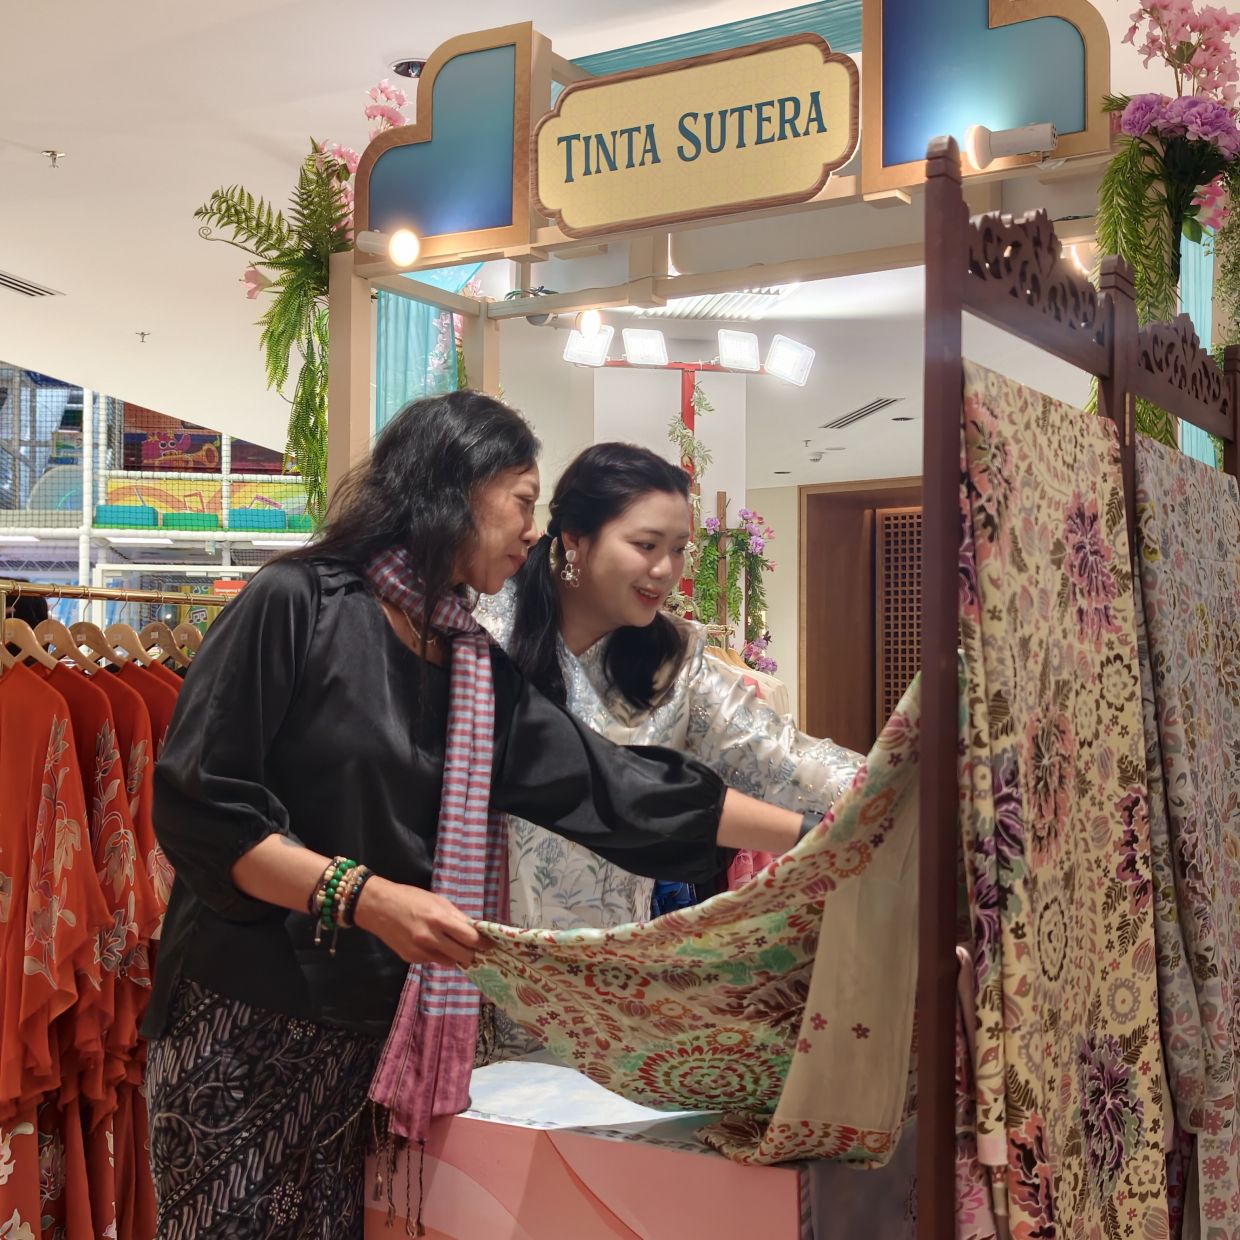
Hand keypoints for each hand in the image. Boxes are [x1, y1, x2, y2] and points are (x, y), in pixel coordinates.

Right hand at [353, 876, 482, 968]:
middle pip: (464, 956)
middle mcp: (430, 938)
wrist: (378, 907)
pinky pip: (433, 961)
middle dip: (472, 953)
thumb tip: (475, 929)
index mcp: (439, 919)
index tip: (490, 944)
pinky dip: (438, 954)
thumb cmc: (410, 898)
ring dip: (456, 956)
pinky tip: (431, 944)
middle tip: (475, 949)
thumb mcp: (437, 901)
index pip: (470, 938)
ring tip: (454, 945)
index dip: (483, 943)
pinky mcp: (411, 959)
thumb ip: (456, 917)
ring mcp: (420, 951)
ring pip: (450, 962)